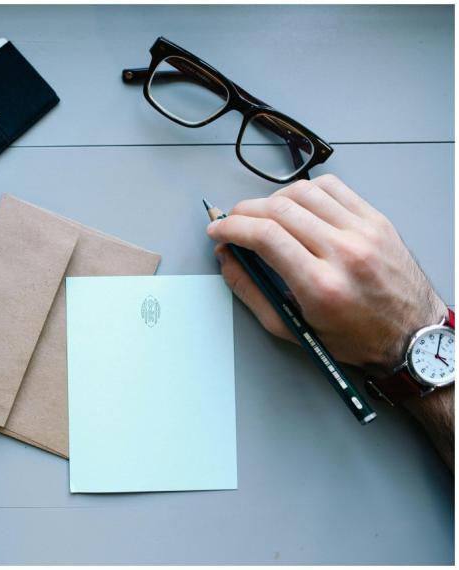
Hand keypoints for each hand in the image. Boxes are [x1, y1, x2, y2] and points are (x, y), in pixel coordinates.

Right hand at [206, 174, 446, 375]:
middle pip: (279, 209)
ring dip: (272, 198)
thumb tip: (226, 259)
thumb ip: (251, 292)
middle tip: (232, 222)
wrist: (411, 335)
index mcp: (321, 285)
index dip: (231, 227)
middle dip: (244, 211)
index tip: (217, 230)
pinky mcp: (377, 220)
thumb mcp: (292, 327)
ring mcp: (364, 232)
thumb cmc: (354, 337)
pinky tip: (296, 205)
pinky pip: (333, 187)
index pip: (265, 236)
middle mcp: (344, 253)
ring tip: (263, 215)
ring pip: (304, 192)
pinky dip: (306, 190)